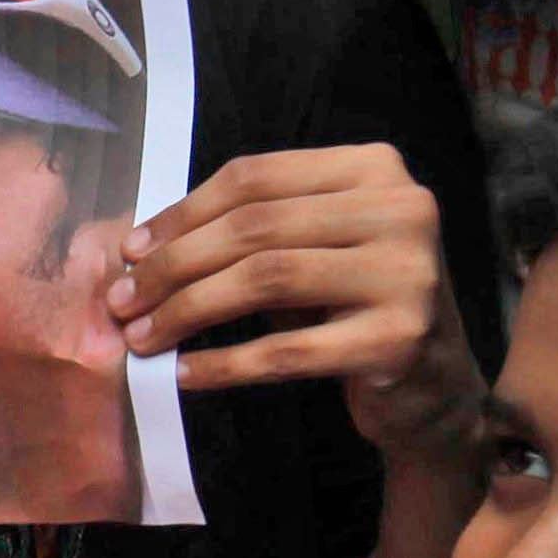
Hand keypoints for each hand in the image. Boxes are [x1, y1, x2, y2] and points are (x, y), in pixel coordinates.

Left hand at [113, 145, 473, 458]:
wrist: (435, 389)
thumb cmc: (355, 307)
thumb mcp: (312, 249)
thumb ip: (250, 231)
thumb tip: (139, 246)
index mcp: (375, 168)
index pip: (256, 176)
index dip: (183, 212)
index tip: (131, 250)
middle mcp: (401, 209)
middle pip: (256, 226)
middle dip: (174, 265)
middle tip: (122, 301)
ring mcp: (406, 273)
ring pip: (266, 279)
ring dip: (189, 310)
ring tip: (142, 337)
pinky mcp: (399, 340)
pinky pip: (288, 351)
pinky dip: (226, 364)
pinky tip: (186, 374)